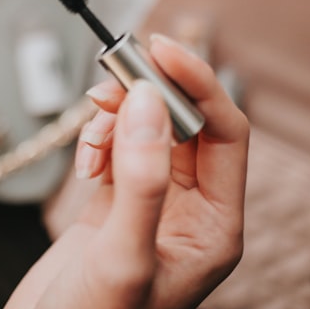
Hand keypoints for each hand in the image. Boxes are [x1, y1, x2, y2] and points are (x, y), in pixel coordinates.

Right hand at [2, 34, 248, 308]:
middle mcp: (190, 212)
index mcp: (215, 228)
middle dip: (151, 92)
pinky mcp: (114, 204)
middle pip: (186, 124)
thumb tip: (149, 103)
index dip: (197, 85)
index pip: (225, 133)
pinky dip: (99, 137)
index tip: (160, 51)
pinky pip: (119, 146)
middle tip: (114, 73)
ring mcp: (151, 205)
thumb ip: (142, 180)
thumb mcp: (121, 257)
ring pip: (149, 129)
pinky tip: (84, 157)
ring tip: (92, 122)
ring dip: (119, 114)